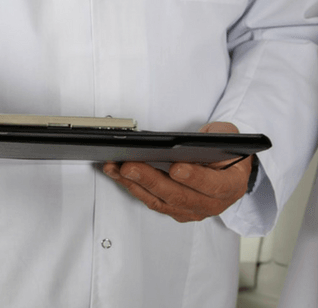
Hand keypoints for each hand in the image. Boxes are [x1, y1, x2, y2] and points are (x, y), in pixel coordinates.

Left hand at [102, 122, 251, 222]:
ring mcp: (191, 210)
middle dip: (150, 180)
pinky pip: (151, 201)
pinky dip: (132, 187)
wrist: (228, 170)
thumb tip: (189, 139)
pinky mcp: (174, 211)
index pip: (213, 185)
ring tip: (115, 168)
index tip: (176, 167)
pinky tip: (117, 174)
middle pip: (178, 195)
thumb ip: (217, 135)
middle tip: (129, 166)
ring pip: (159, 201)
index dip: (195, 178)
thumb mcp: (230, 137)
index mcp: (231, 186)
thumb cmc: (227, 152)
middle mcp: (212, 204)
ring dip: (134, 184)